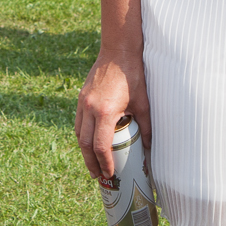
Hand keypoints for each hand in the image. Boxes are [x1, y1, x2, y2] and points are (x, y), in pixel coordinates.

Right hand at [77, 53, 148, 183]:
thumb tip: (148, 147)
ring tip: (92, 163)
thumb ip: (146, 126)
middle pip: (84, 144)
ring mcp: (83, 102)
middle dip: (90, 162)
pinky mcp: (81, 97)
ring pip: (78, 133)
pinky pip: (78, 122)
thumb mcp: (143, 102)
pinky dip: (82, 135)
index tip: (110, 173)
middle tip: (98, 175)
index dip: (104, 162)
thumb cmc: (133, 75)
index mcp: (105, 111)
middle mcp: (89, 108)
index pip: (100, 145)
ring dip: (84, 151)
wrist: (118, 50)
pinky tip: (89, 141)